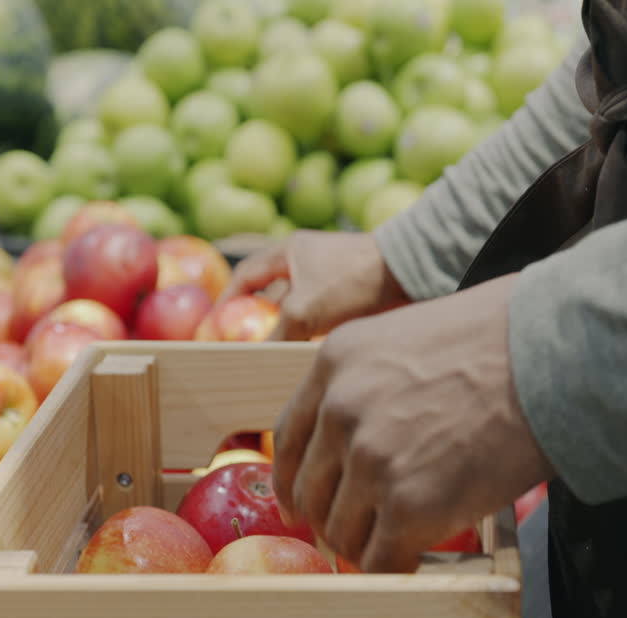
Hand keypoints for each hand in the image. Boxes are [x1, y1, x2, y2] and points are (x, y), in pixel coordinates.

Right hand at [218, 231, 411, 340]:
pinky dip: (312, 335)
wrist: (408, 273)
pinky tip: (308, 355)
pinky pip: (321, 318)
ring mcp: (330, 279)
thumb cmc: (351, 281)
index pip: (246, 275)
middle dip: (258, 320)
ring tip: (276, 355)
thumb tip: (256, 357)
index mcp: (289, 252)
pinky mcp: (350, 295)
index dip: (228, 299)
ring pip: (298, 309)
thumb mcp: (304, 310)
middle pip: (271, 295)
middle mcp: (307, 262)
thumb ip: (276, 333)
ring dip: (287, 331)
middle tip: (247, 346)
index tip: (217, 324)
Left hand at [271, 273, 556, 571]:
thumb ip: (370, 379)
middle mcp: (341, 412)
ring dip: (365, 544)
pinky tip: (416, 559)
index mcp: (334, 364)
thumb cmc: (502, 337)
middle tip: (353, 533)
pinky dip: (395, 567)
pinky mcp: (410, 506)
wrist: (554, 354)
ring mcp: (371, 461)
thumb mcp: (407, 336)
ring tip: (394, 545)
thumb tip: (364, 431)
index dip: (294, 479)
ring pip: (341, 532)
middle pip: (310, 491)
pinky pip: (381, 560)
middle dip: (330, 518)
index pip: (287, 439)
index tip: (302, 502)